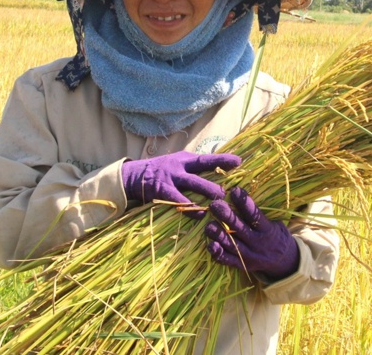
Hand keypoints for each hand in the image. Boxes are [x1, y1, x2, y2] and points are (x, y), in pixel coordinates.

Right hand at [121, 152, 237, 218]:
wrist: (133, 176)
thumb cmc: (160, 172)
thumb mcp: (176, 165)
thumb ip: (193, 169)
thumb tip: (217, 171)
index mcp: (184, 159)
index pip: (206, 158)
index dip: (222, 159)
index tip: (239, 161)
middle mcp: (179, 166)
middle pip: (202, 167)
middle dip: (218, 174)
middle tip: (230, 188)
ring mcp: (170, 178)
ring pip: (193, 184)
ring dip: (207, 192)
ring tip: (219, 201)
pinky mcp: (162, 190)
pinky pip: (178, 200)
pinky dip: (189, 207)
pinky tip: (199, 214)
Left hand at [205, 187, 299, 280]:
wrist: (283, 260)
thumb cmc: (275, 234)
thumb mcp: (275, 222)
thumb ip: (260, 213)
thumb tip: (242, 195)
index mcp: (268, 230)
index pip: (255, 215)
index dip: (244, 203)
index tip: (234, 191)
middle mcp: (258, 242)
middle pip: (240, 229)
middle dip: (226, 216)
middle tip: (214, 204)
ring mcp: (250, 255)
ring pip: (232, 245)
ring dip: (219, 235)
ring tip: (209, 226)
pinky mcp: (242, 265)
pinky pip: (228, 261)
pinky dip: (219, 254)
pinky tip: (210, 245)